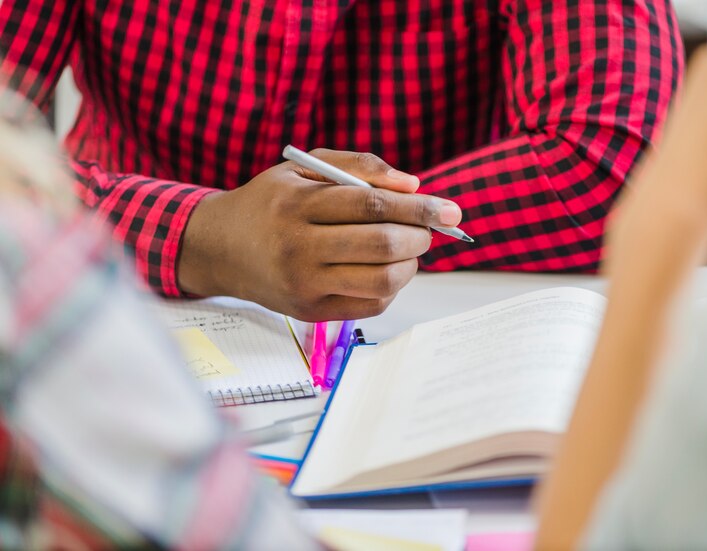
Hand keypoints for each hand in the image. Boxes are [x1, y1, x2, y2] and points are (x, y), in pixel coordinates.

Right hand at [178, 149, 461, 320]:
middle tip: (429, 229)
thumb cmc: (269, 203)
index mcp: (299, 206)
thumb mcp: (304, 169)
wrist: (219, 248)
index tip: (450, 210)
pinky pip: (370, 305)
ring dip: (411, 265)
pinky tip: (385, 269)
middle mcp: (300, 248)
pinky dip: (391, 287)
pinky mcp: (310, 311)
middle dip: (420, 237)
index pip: (373, 206)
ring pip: (382, 281)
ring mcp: (304, 285)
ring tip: (408, 249)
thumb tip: (413, 186)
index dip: (419, 208)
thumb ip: (359, 168)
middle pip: (383, 246)